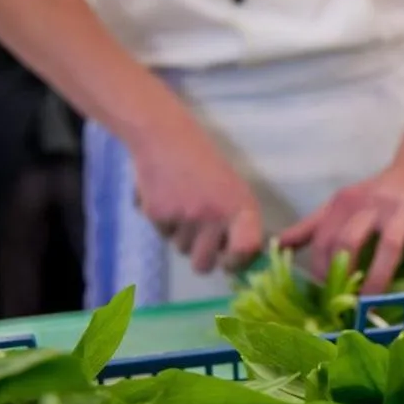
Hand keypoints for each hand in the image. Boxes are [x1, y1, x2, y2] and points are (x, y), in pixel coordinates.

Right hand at [130, 109, 262, 274]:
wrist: (166, 137)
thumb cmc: (206, 165)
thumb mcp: (234, 190)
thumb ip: (239, 223)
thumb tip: (242, 258)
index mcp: (241, 208)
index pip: (245, 250)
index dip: (237, 263)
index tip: (230, 261)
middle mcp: (214, 216)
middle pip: (204, 265)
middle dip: (201, 256)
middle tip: (201, 236)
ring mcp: (185, 217)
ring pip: (181, 250)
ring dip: (182, 237)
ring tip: (184, 206)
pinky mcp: (158, 214)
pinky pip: (162, 235)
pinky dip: (164, 223)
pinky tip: (168, 199)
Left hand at [278, 158, 403, 293]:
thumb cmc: (378, 192)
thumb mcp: (343, 203)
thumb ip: (312, 225)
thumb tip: (279, 245)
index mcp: (345, 203)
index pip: (323, 239)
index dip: (319, 269)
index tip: (322, 294)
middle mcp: (372, 204)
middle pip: (349, 240)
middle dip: (343, 275)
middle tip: (343, 304)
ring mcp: (403, 212)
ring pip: (388, 247)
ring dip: (378, 279)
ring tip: (371, 307)